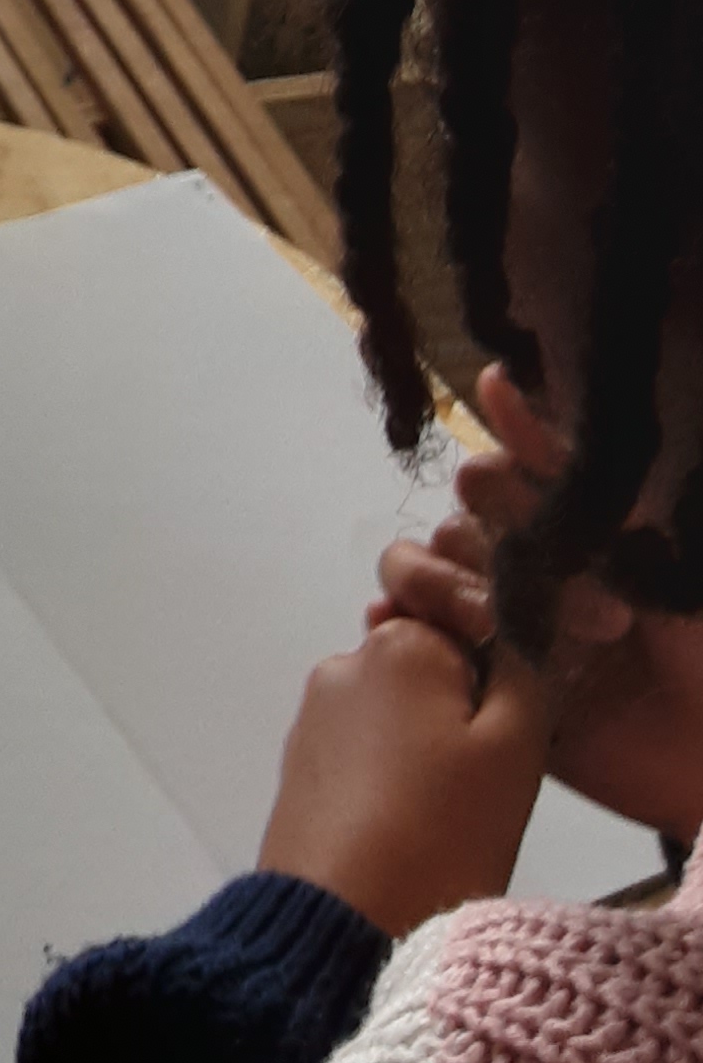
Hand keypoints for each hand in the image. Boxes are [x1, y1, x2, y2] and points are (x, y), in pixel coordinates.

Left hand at [258, 617, 548, 937]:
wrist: (342, 922)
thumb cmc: (441, 835)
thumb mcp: (516, 750)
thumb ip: (522, 675)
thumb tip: (508, 635)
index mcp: (400, 643)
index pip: (471, 634)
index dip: (498, 691)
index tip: (502, 749)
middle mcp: (345, 662)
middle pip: (428, 678)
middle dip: (457, 725)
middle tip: (474, 795)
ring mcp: (313, 714)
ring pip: (395, 720)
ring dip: (422, 758)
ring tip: (437, 824)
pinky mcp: (297, 765)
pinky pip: (360, 758)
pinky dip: (386, 786)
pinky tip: (400, 834)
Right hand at [370, 366, 702, 844]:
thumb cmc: (693, 634)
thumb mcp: (635, 528)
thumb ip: (555, 459)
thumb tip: (489, 373)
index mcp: (548, 528)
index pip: (480, 483)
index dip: (500, 500)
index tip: (549, 535)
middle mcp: (511, 569)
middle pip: (441, 531)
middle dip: (483, 563)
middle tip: (551, 612)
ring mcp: (490, 630)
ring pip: (414, 579)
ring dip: (440, 594)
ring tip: (487, 631)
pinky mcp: (476, 689)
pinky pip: (406, 648)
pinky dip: (390, 632)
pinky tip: (393, 629)